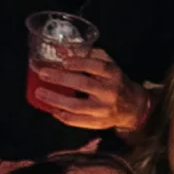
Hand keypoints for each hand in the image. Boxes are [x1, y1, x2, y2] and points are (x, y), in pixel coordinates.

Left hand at [33, 49, 152, 132]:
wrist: (133, 107)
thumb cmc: (115, 81)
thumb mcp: (107, 64)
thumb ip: (86, 55)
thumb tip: (60, 50)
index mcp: (113, 74)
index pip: (98, 66)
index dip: (80, 63)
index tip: (63, 60)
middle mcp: (110, 92)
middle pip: (84, 85)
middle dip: (61, 79)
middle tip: (43, 73)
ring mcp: (104, 110)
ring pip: (77, 106)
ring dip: (56, 100)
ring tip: (40, 93)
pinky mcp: (98, 124)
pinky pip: (76, 121)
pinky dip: (61, 115)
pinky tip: (51, 108)